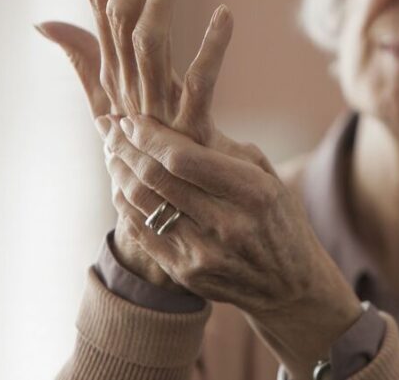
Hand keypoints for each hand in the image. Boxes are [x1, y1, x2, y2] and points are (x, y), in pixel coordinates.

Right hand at [36, 0, 234, 289]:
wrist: (168, 237)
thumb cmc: (146, 169)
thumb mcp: (112, 110)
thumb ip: (84, 61)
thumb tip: (46, 21)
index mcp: (110, 81)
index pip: (100, 5)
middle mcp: (123, 93)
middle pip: (116, 15)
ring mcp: (153, 116)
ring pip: (145, 40)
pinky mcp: (188, 138)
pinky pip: (196, 89)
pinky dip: (211, 50)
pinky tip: (226, 15)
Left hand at [102, 115, 362, 378]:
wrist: (289, 286)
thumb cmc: (277, 218)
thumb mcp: (266, 177)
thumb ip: (224, 150)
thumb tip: (174, 112)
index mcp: (252, 192)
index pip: (182, 157)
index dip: (149, 135)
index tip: (131, 119)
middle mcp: (227, 224)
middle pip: (155, 178)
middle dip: (124, 146)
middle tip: (109, 127)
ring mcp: (204, 253)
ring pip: (141, 203)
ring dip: (119, 172)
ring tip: (112, 152)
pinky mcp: (186, 273)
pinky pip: (141, 231)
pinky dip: (124, 203)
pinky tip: (120, 185)